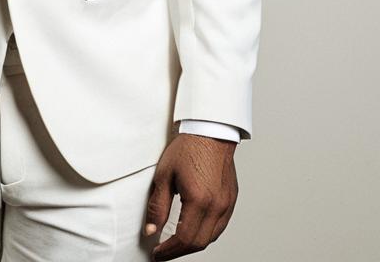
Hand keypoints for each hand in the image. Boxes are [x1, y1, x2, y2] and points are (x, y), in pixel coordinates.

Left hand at [144, 133, 237, 259]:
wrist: (210, 131)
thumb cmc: (188, 148)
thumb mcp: (164, 175)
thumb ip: (157, 206)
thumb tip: (151, 229)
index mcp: (199, 200)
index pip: (184, 239)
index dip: (169, 250)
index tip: (157, 253)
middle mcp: (216, 206)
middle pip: (198, 243)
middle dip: (179, 251)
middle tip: (164, 251)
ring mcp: (226, 204)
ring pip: (211, 238)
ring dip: (193, 244)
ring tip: (176, 243)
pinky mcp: (231, 200)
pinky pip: (220, 227)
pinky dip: (206, 234)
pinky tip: (194, 230)